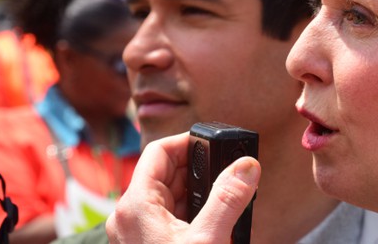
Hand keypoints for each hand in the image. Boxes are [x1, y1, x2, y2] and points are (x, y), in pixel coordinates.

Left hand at [105, 132, 260, 242]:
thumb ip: (228, 199)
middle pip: (167, 174)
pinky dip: (194, 214)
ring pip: (171, 197)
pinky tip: (216, 224)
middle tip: (232, 174)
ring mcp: (138, 234)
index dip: (189, 142)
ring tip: (228, 201)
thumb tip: (247, 165)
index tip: (217, 144)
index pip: (159, 152)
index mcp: (135, 205)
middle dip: (201, 171)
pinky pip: (172, 219)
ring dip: (201, 194)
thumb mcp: (209, 240)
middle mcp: (130, 216)